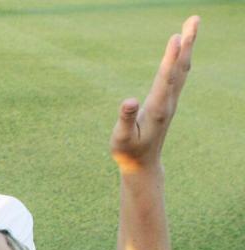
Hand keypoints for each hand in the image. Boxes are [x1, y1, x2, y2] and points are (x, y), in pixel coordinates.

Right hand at [110, 16, 197, 172]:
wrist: (142, 163)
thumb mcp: (121, 139)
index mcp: (156, 109)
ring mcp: (170, 100)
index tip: (177, 37)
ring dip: (188, 45)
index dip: (171, 58)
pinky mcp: (167, 99)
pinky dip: (182, 56)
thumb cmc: (128, 152)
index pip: (166, 79)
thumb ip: (124, 120)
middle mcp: (168, 101)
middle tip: (194, 19)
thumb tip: (128, 100)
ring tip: (192, 23)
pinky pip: (178, 73)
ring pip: (182, 68)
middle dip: (187, 44)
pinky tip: (184, 46)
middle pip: (180, 68)